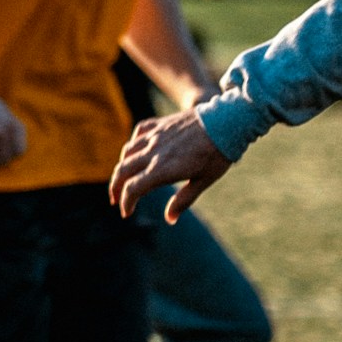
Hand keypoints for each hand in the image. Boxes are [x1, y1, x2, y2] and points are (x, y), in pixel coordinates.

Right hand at [110, 109, 231, 221]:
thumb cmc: (217, 154)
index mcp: (162, 169)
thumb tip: (170, 219)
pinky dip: (133, 145)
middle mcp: (154, 152)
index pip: (133, 189)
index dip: (126, 203)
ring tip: (123, 178)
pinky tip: (137, 151)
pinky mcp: (160, 125)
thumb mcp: (203, 181)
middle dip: (115, 188)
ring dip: (121, 168)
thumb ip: (183, 200)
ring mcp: (155, 136)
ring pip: (127, 153)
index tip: (127, 212)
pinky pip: (138, 133)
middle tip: (115, 199)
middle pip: (122, 171)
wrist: (226, 121)